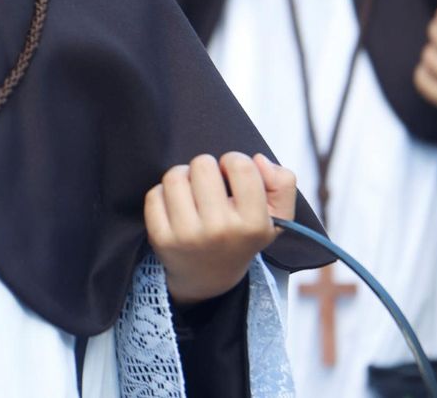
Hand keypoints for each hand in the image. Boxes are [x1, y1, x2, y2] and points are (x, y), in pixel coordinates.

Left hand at [145, 153, 294, 304]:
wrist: (209, 276)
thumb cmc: (242, 235)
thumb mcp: (277, 216)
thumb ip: (282, 183)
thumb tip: (258, 160)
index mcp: (253, 223)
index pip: (240, 164)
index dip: (233, 162)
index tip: (231, 176)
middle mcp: (221, 231)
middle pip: (202, 164)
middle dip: (205, 167)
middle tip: (209, 185)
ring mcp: (188, 236)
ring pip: (175, 176)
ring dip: (182, 177)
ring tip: (192, 193)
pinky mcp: (161, 239)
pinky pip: (154, 194)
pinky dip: (163, 194)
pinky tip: (175, 208)